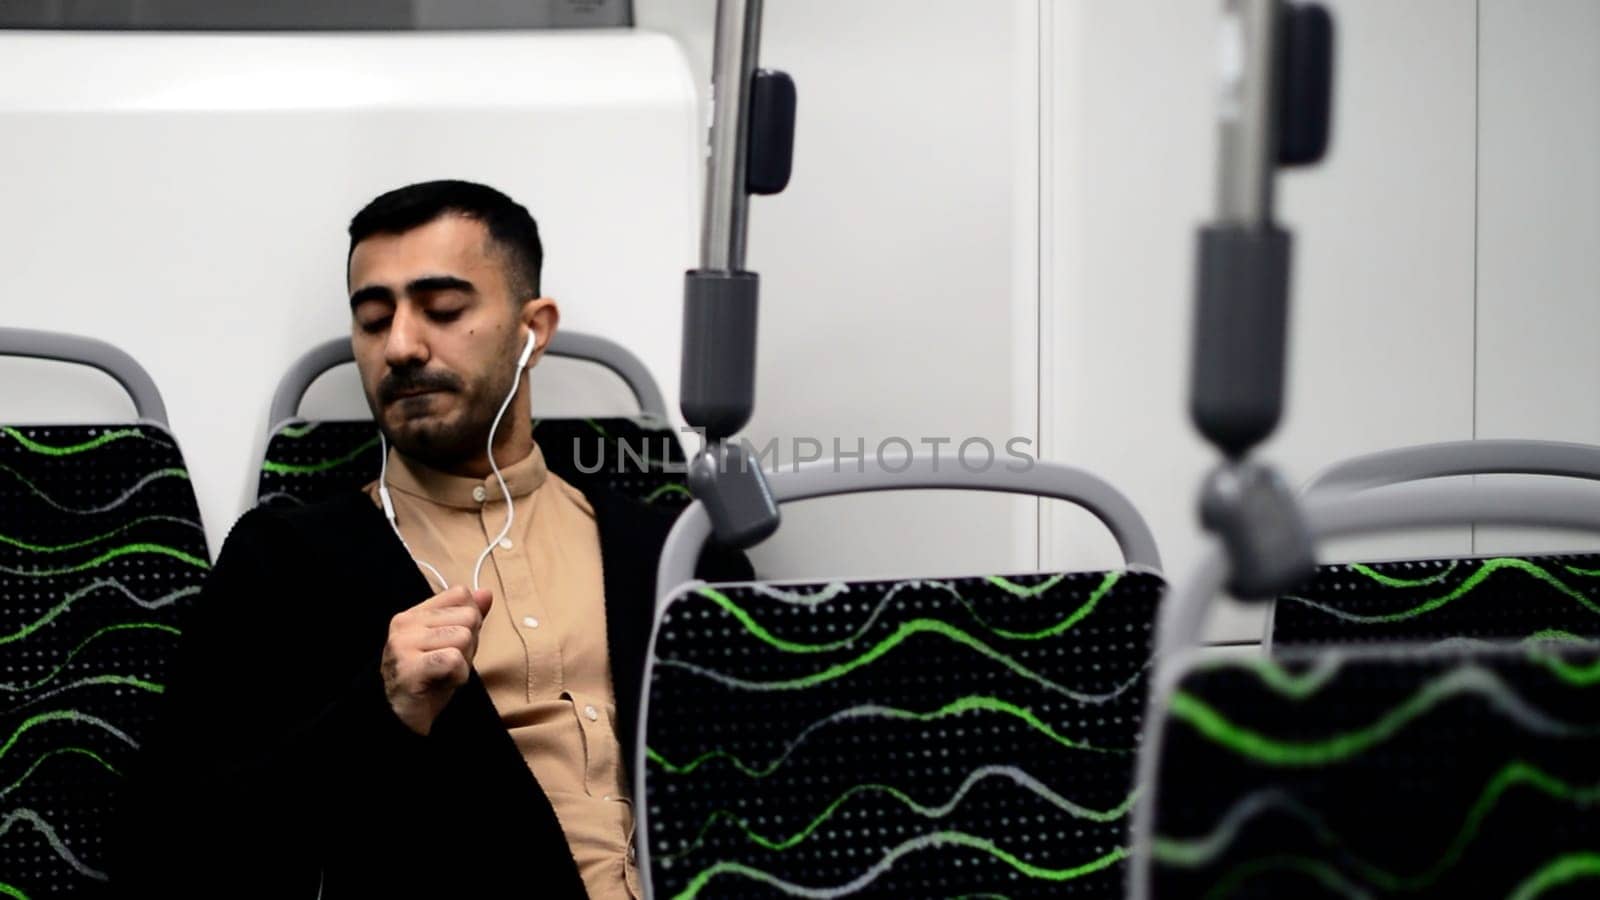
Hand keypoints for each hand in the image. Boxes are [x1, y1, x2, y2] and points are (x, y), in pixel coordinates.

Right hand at [380, 586, 492, 735]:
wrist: (404, 719)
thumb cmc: (430, 680)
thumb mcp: (453, 643)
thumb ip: (468, 617)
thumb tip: (487, 592)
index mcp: (413, 614)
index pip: (460, 594)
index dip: (469, 621)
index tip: (451, 645)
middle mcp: (404, 624)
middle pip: (468, 616)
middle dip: (468, 645)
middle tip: (447, 665)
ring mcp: (404, 644)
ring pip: (464, 637)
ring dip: (463, 662)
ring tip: (443, 674)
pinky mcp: (409, 666)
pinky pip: (455, 660)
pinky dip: (458, 676)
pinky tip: (442, 683)